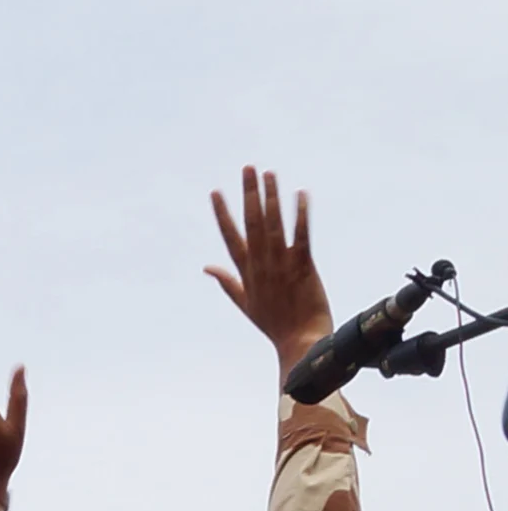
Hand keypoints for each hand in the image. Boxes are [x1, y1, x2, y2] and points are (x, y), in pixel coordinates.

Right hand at [206, 166, 334, 378]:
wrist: (299, 341)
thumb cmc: (274, 323)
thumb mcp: (243, 303)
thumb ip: (227, 281)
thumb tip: (207, 267)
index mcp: (245, 271)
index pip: (230, 236)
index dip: (222, 213)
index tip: (215, 192)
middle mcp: (260, 264)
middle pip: (250, 222)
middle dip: (248, 194)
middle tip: (247, 169)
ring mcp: (280, 264)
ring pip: (272, 224)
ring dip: (270, 197)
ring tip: (269, 173)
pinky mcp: (303, 266)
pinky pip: (300, 236)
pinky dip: (300, 215)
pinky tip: (300, 195)